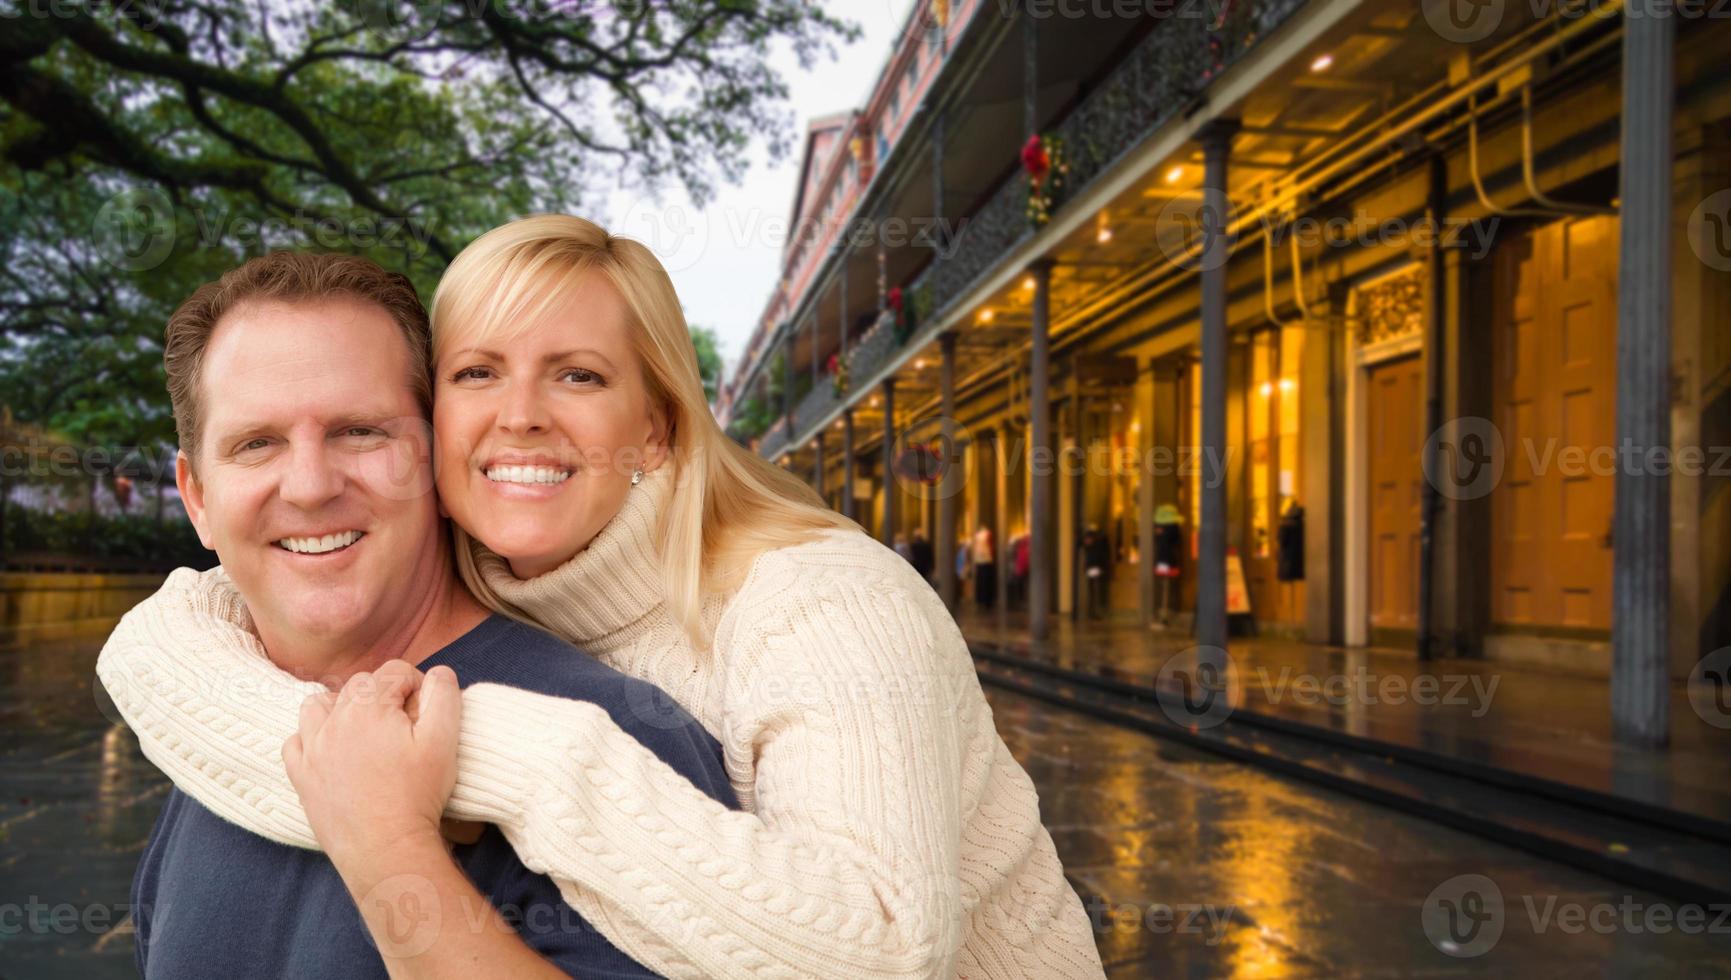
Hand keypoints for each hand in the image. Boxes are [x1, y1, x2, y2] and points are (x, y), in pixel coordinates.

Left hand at [282, 660, 461, 868]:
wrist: (386, 849)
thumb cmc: (418, 795)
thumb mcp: (444, 741)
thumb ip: (443, 696)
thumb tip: (439, 673)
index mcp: (369, 708)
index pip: (393, 672)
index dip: (416, 684)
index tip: (426, 709)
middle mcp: (333, 722)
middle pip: (358, 685)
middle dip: (382, 694)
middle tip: (404, 724)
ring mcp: (312, 750)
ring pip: (317, 705)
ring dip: (340, 707)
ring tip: (363, 729)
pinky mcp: (301, 776)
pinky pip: (295, 742)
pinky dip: (311, 738)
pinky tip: (332, 751)